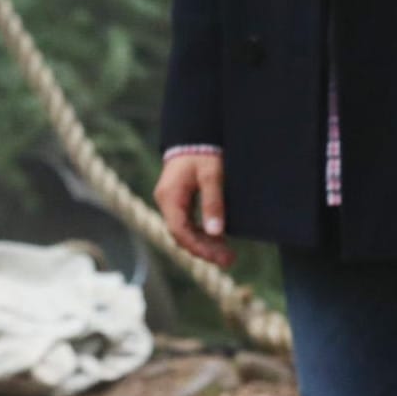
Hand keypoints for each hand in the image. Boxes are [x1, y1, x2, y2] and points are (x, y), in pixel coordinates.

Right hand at [155, 153, 233, 267]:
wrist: (194, 135)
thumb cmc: (203, 152)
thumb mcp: (211, 175)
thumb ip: (213, 202)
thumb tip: (216, 233)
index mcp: (170, 197)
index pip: (180, 231)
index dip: (199, 248)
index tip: (220, 258)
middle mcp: (166, 201)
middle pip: (182, 235)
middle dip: (205, 250)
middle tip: (230, 260)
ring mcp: (171, 201)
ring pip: (184, 231)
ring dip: (204, 244)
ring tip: (227, 255)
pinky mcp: (178, 200)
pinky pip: (187, 223)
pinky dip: (201, 234)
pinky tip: (218, 239)